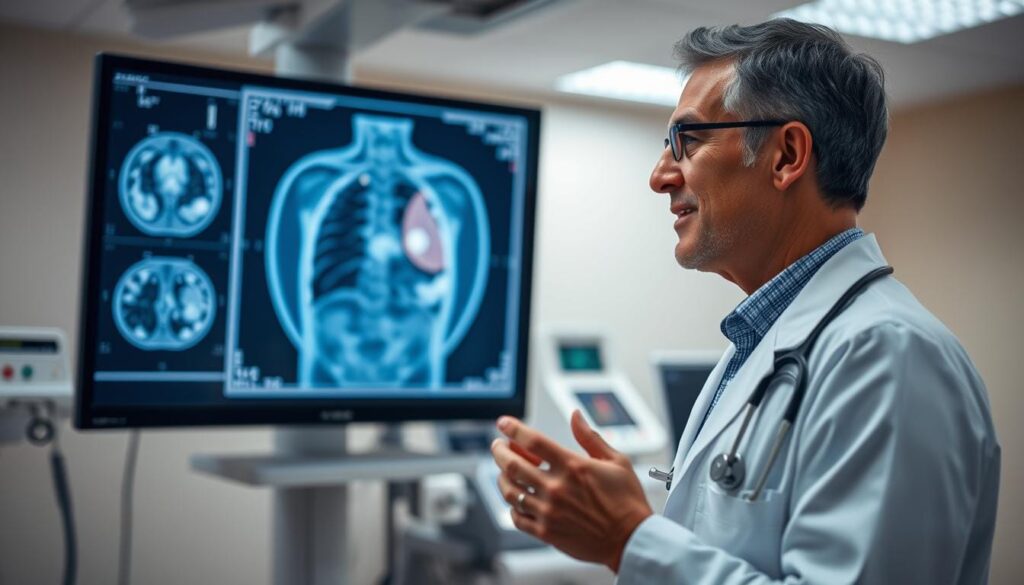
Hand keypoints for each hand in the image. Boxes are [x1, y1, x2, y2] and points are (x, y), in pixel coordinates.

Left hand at [490, 410, 652, 572]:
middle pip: (512, 464)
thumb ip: (590, 437)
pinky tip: (518, 499)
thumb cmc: (627, 502)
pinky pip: (517, 517)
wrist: (631, 540)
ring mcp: (548, 511)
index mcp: (573, 466)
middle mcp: (556, 488)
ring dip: (502, 476)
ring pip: (510, 490)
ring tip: (505, 471)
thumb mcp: (616, 461)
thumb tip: (576, 415)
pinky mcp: (546, 532)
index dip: (513, 428)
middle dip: (499, 451)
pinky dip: (512, 505)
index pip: (532, 441)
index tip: (504, 423)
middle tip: (498, 446)